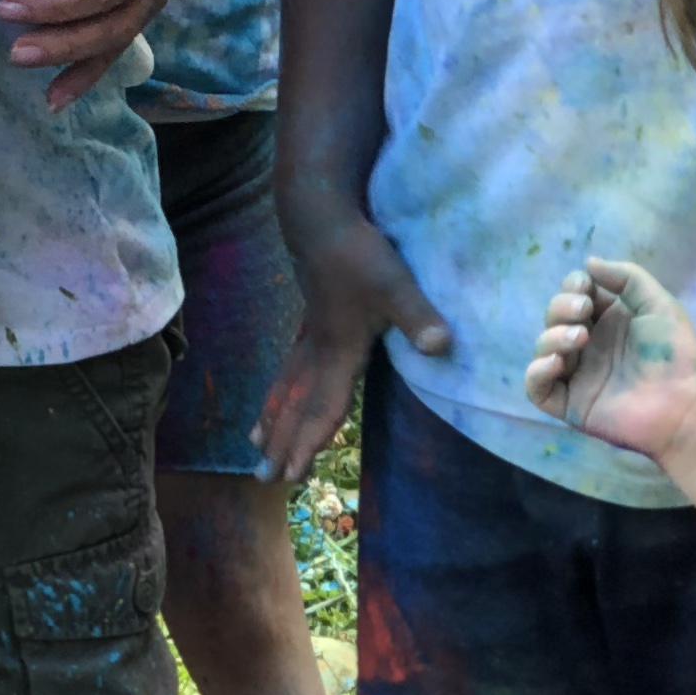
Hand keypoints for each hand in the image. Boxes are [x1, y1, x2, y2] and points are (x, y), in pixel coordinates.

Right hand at [256, 207, 448, 486]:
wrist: (320, 217)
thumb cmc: (359, 253)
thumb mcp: (395, 285)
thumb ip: (417, 317)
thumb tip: (441, 347)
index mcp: (338, 352)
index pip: (321, 407)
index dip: (307, 442)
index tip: (290, 474)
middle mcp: (318, 350)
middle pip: (296, 404)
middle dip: (281, 442)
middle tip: (263, 477)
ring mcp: (309, 335)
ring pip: (286, 386)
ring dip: (272, 418)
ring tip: (254, 443)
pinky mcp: (309, 318)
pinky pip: (288, 365)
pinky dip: (277, 387)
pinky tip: (275, 393)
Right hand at [524, 258, 695, 460]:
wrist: (685, 405)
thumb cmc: (675, 354)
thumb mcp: (658, 304)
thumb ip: (627, 277)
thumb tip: (588, 262)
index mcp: (607, 321)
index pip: (574, 295)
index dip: (573, 286)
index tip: (586, 288)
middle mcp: (588, 345)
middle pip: (554, 316)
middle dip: (561, 306)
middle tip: (584, 310)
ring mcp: (576, 375)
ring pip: (543, 347)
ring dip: (553, 335)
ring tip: (580, 338)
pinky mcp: (569, 404)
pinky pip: (536, 386)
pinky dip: (537, 371)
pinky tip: (557, 362)